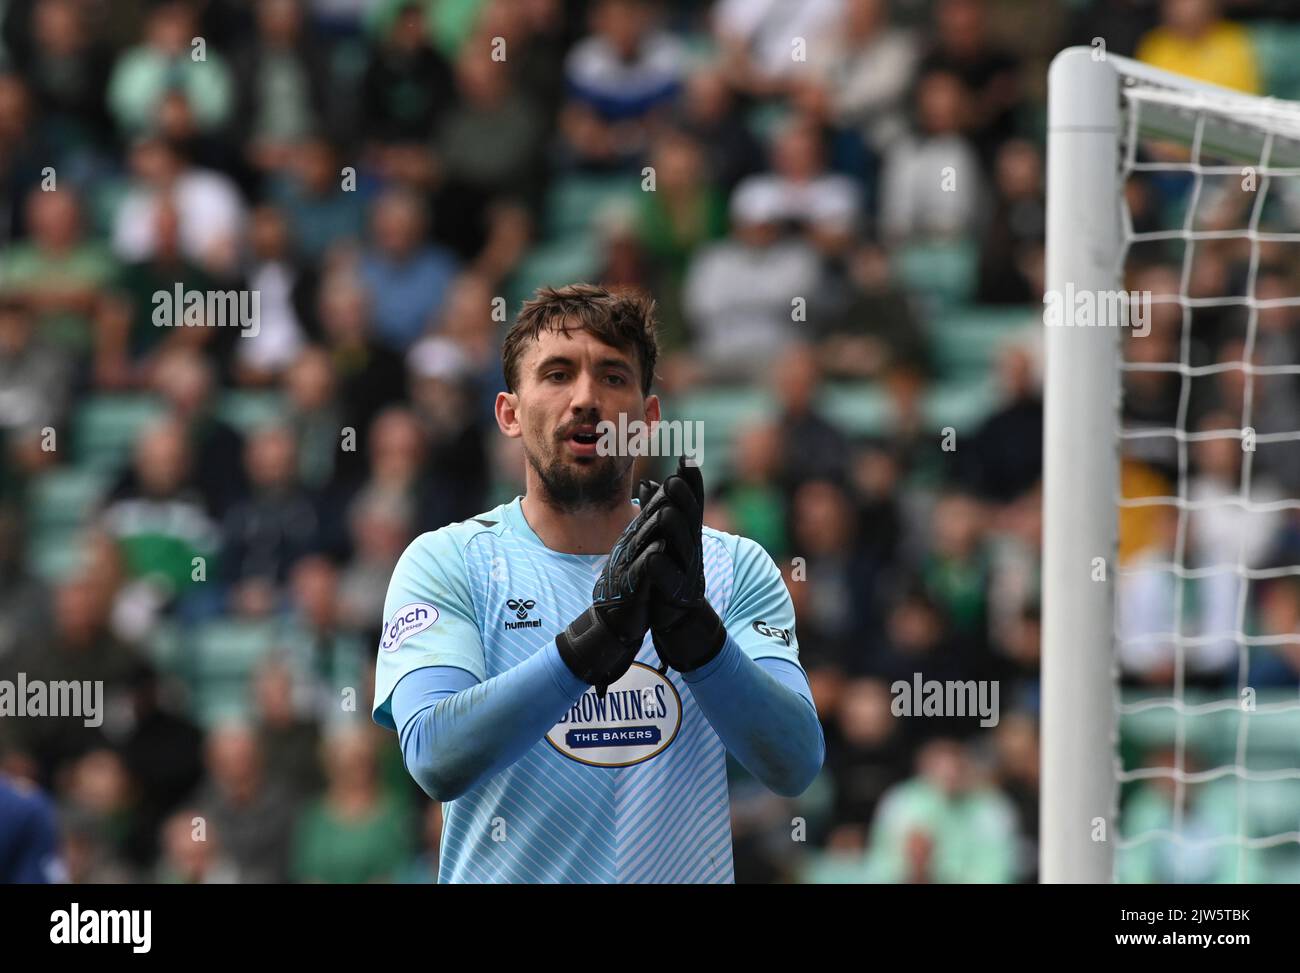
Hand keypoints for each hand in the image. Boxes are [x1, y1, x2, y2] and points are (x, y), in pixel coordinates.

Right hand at [555, 487, 677, 695]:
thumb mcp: (637, 556)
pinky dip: (650, 557)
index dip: (668, 489)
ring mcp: (628, 566)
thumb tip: (658, 509)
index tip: (683, 466)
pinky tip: (660, 547)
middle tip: (678, 476)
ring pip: (643, 541)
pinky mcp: (629, 588)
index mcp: (635, 540)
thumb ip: (646, 532)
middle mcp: (630, 548)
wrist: (610, 624)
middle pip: (648, 519)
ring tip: (669, 506)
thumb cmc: (627, 589)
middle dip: (663, 498)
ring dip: (655, 523)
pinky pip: (641, 570)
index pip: (653, 510)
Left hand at [637, 458, 725, 674]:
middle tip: (674, 479)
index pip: (692, 502)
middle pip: (690, 519)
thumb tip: (649, 482)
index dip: (691, 481)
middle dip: (684, 499)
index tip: (686, 456)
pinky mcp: (676, 594)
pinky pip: (667, 579)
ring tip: (663, 512)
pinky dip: (660, 568)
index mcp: (687, 534)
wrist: (678, 617)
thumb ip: (657, 511)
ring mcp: (686, 571)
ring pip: (682, 546)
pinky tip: (652, 558)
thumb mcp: (664, 540)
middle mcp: (690, 548)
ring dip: (673, 528)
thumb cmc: (668, 573)